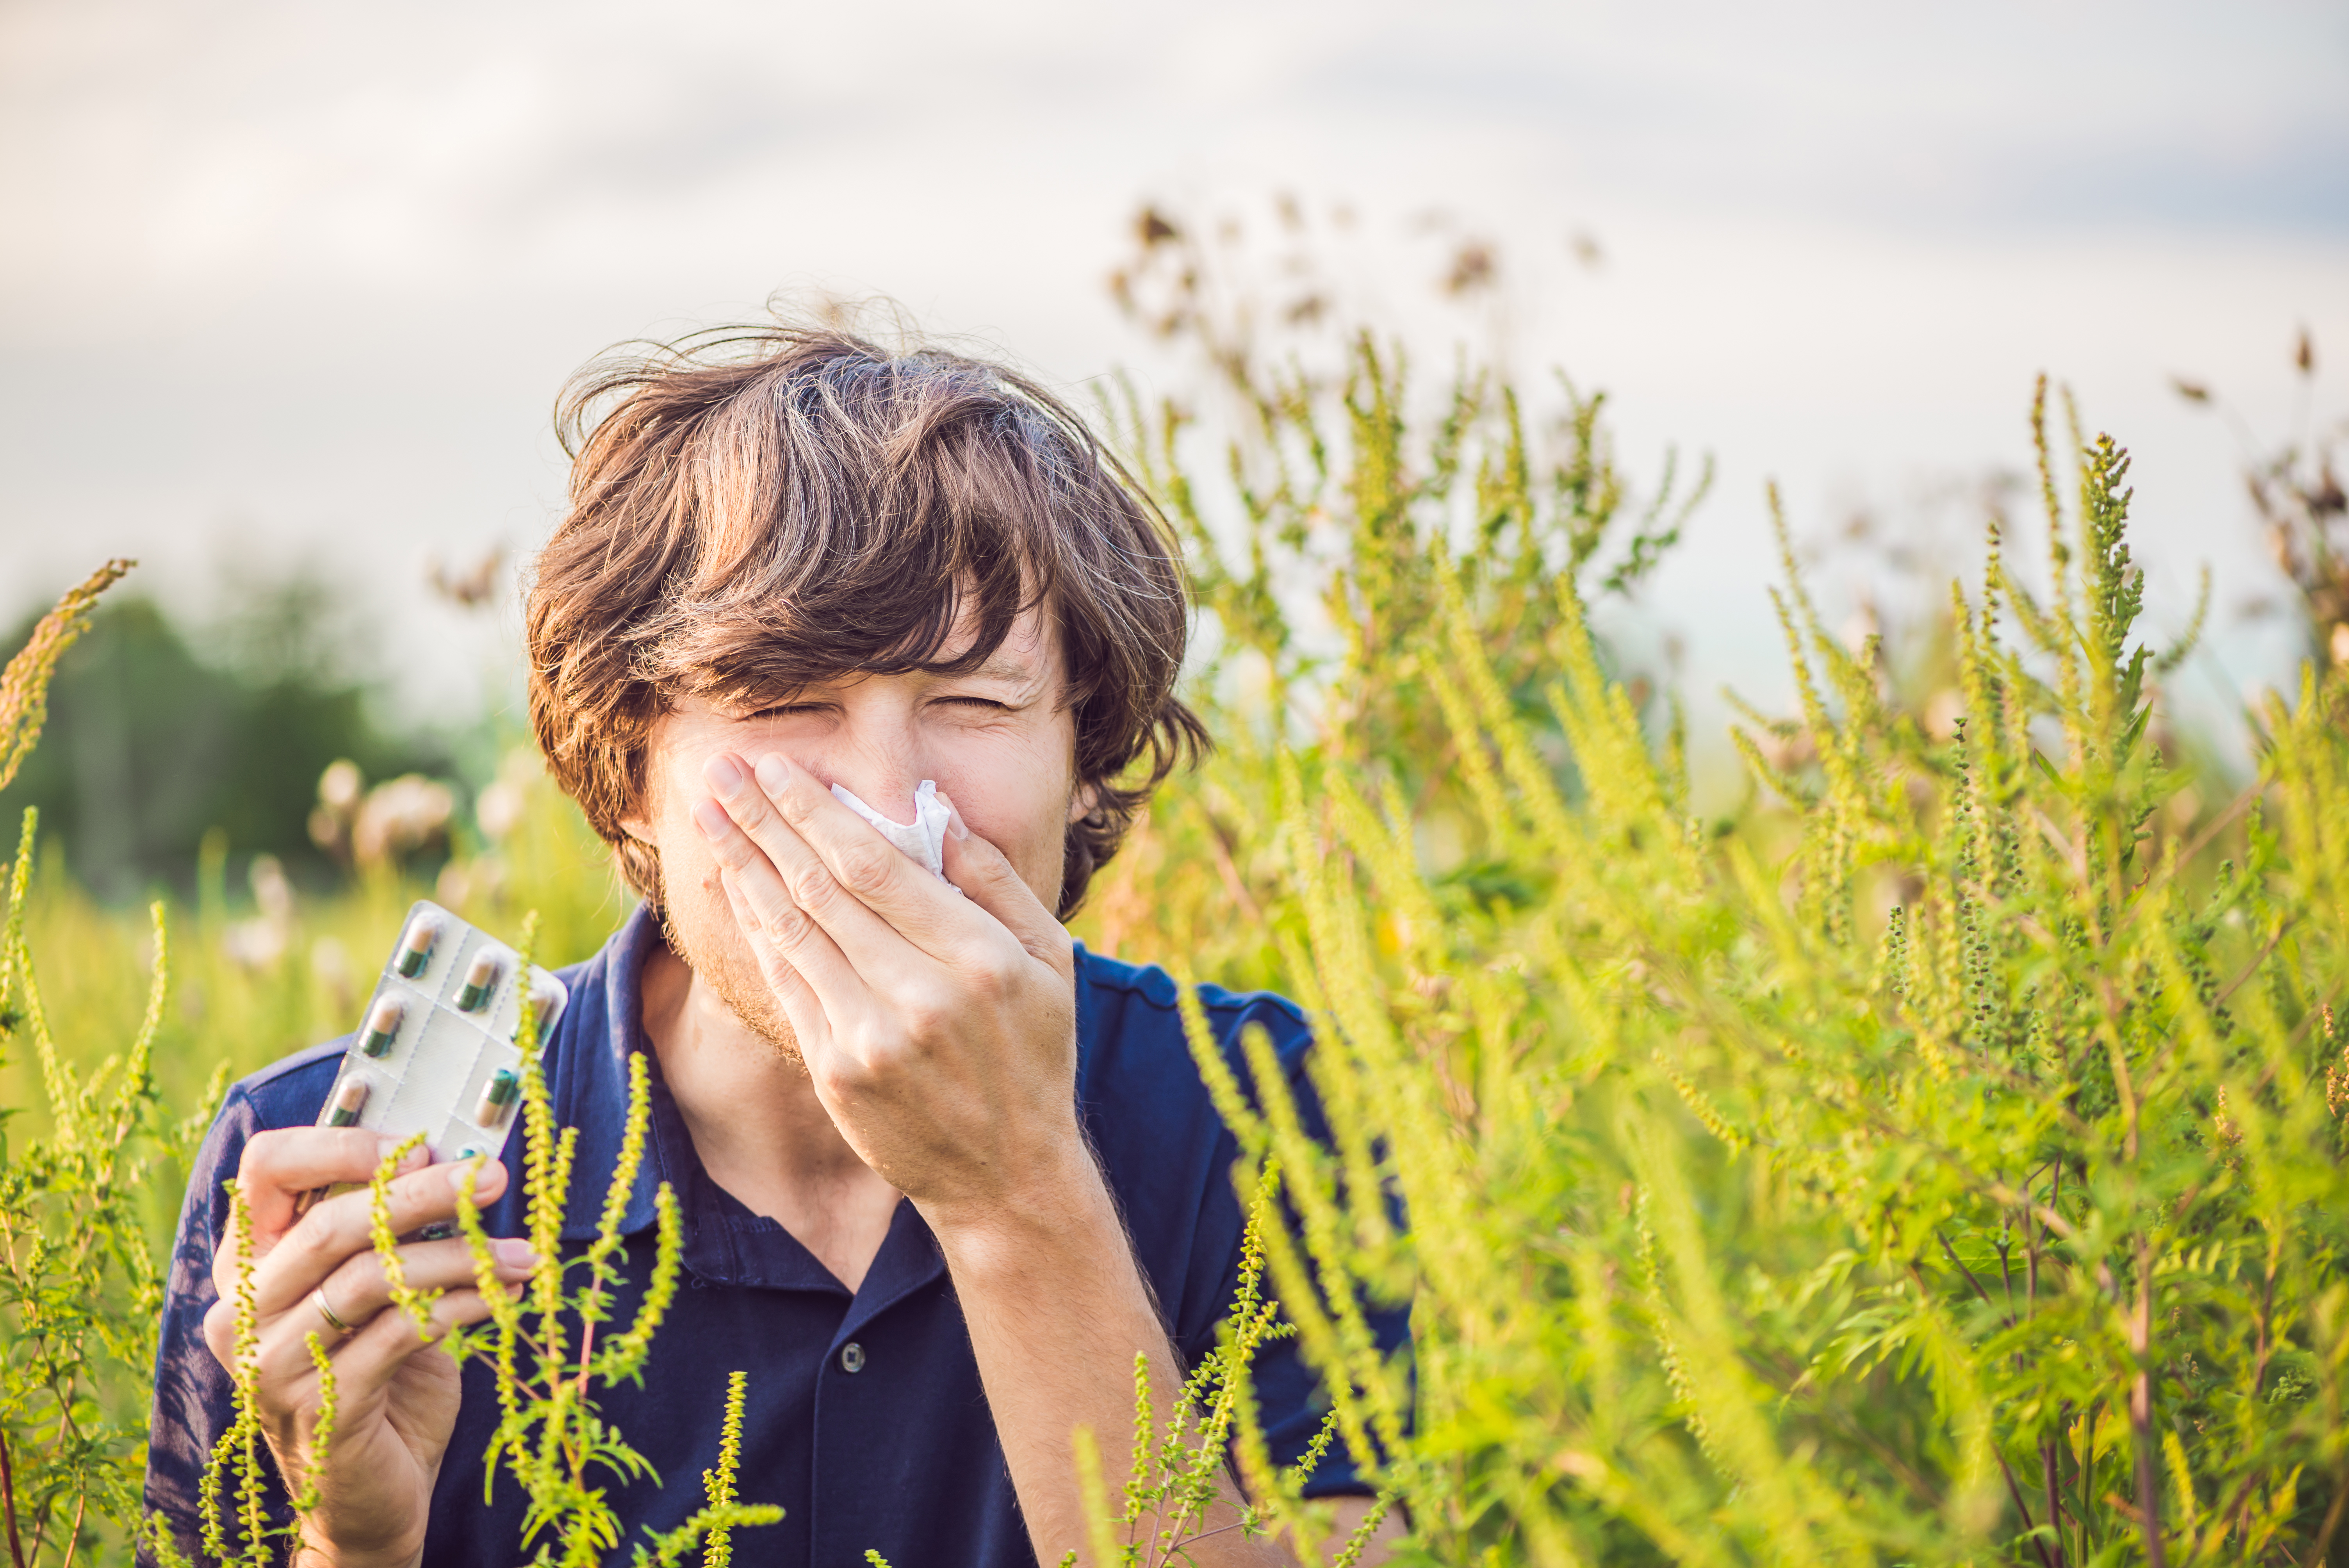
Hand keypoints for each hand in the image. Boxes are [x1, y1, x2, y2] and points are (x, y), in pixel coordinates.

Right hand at [201, 1129, 534, 1567]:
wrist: (370, 1495)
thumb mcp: (380, 1294)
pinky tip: (507, 1293)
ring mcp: (270, 1362)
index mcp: (248, 1263)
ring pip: (373, 1276)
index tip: (422, 1145)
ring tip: (525, 1255)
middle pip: (332, 1221)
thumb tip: (458, 1161)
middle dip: (425, 1193)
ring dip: (461, 1256)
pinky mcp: (320, 1405)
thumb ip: (391, 1234)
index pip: (269, 1168)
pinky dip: (466, 1304)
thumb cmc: (381, 1376)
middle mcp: (241, 1309)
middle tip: (494, 1178)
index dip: (345, 1145)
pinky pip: (403, 1330)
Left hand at [692, 750, 1088, 1223]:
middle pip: (820, 888)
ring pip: (791, 932)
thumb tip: (936, 812)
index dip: (816, 812)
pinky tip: (736, 888)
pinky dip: (757, 930)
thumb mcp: (1052, 960)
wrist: (1008, 1174)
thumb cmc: (1036, 1052)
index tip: (777, 769)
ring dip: (743, 866)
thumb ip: (996, 882)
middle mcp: (918, 996)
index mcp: (977, 959)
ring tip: (708, 815)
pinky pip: (786, 984)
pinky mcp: (836, 1074)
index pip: (874, 866)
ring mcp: (870, 1040)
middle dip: (762, 822)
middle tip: (721, 770)